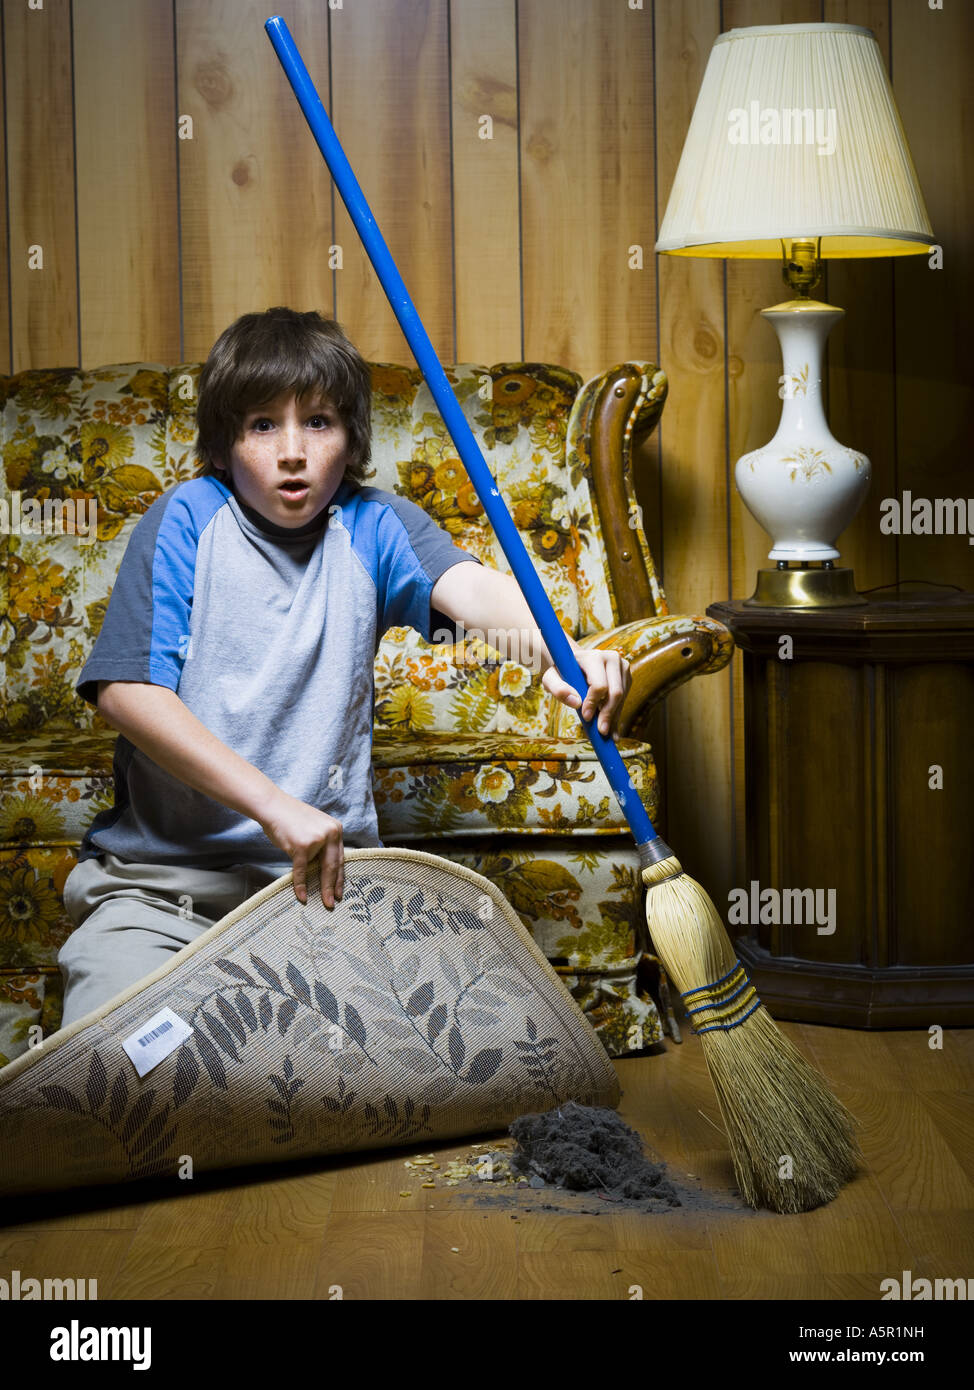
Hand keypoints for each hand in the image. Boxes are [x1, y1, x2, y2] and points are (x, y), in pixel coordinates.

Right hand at [258, 790, 343, 908]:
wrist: (273, 807)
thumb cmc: (291, 819)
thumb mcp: (315, 828)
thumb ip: (323, 844)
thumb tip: (325, 869)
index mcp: (336, 829)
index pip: (340, 857)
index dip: (340, 876)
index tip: (341, 891)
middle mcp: (330, 833)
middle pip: (334, 865)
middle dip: (334, 887)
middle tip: (334, 902)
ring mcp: (317, 839)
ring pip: (322, 869)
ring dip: (323, 889)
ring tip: (325, 903)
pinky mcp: (302, 846)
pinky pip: (302, 870)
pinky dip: (301, 885)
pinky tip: (302, 896)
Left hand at [542, 645, 631, 736]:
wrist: (574, 664)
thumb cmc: (561, 671)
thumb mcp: (551, 678)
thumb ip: (558, 689)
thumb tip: (576, 703)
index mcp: (593, 657)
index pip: (600, 685)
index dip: (593, 703)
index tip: (586, 718)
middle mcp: (612, 658)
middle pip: (616, 692)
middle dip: (608, 714)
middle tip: (601, 731)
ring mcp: (622, 667)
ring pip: (622, 697)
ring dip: (614, 716)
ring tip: (605, 731)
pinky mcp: (627, 676)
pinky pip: (624, 699)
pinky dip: (616, 714)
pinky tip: (610, 725)